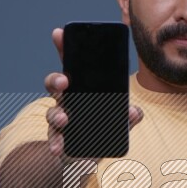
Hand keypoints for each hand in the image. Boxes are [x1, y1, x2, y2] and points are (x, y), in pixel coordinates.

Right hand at [44, 27, 143, 159]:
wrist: (89, 155)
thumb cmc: (103, 128)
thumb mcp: (119, 119)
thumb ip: (128, 115)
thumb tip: (134, 112)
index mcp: (80, 88)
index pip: (70, 65)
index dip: (63, 48)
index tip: (59, 33)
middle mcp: (66, 101)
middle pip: (54, 85)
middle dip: (56, 80)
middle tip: (64, 82)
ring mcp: (60, 119)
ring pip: (52, 112)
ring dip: (56, 114)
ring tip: (64, 119)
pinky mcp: (59, 139)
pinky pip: (54, 139)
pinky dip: (55, 143)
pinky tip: (58, 148)